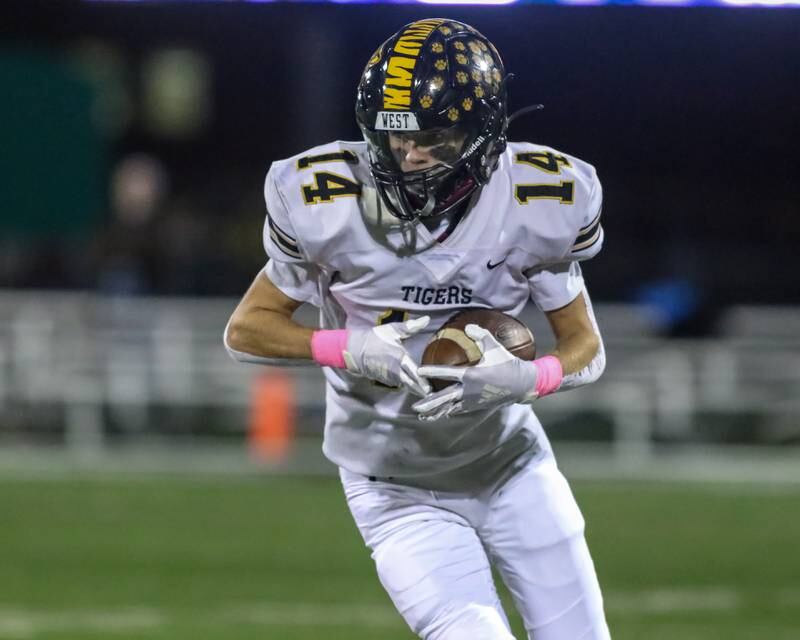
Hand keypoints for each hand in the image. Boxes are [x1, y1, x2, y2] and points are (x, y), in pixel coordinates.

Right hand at [344, 316, 430, 395]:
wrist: (354, 350)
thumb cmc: (374, 338)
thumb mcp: (392, 330)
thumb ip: (410, 327)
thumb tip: (427, 319)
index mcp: (400, 358)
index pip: (416, 373)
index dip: (424, 381)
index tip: (433, 386)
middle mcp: (396, 371)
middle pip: (413, 384)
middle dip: (423, 389)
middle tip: (434, 392)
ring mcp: (390, 377)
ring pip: (407, 386)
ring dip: (416, 388)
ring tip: (428, 391)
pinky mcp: (386, 380)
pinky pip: (400, 384)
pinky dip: (408, 385)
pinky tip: (415, 385)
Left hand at [413, 324, 538, 419]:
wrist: (521, 384)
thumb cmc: (507, 363)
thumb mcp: (494, 346)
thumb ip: (480, 335)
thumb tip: (468, 327)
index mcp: (471, 374)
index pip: (447, 373)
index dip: (432, 372)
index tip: (419, 372)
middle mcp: (469, 390)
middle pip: (445, 397)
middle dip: (430, 403)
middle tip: (415, 407)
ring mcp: (473, 400)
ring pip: (450, 407)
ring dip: (436, 411)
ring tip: (422, 416)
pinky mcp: (477, 405)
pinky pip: (459, 410)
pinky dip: (448, 412)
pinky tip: (439, 415)